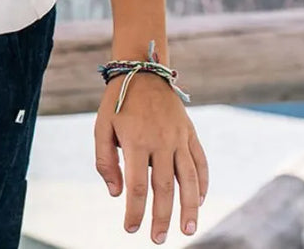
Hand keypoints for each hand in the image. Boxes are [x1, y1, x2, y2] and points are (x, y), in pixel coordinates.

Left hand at [94, 73, 209, 243]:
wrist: (143, 71)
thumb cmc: (117, 102)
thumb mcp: (101, 128)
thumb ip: (105, 161)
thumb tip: (116, 193)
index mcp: (136, 141)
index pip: (136, 186)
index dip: (134, 210)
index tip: (130, 228)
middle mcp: (161, 142)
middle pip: (164, 188)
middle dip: (162, 217)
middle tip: (158, 239)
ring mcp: (179, 138)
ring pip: (189, 179)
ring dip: (190, 207)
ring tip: (189, 229)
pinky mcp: (190, 133)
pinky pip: (201, 162)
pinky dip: (202, 183)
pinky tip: (200, 201)